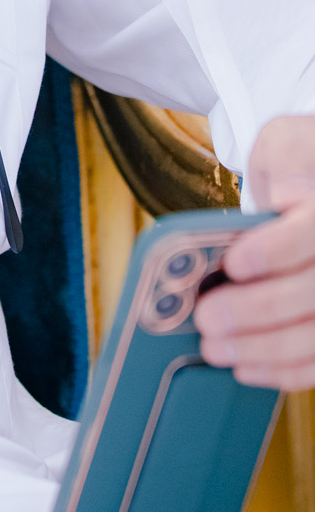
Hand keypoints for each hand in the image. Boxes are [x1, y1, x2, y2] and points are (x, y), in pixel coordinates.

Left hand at [193, 117, 314, 390]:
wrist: (314, 179)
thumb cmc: (297, 163)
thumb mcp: (286, 141)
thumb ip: (287, 161)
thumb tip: (287, 195)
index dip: (278, 250)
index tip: (234, 262)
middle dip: (261, 309)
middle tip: (207, 317)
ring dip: (268, 349)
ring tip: (216, 348)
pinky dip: (287, 370)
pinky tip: (246, 367)